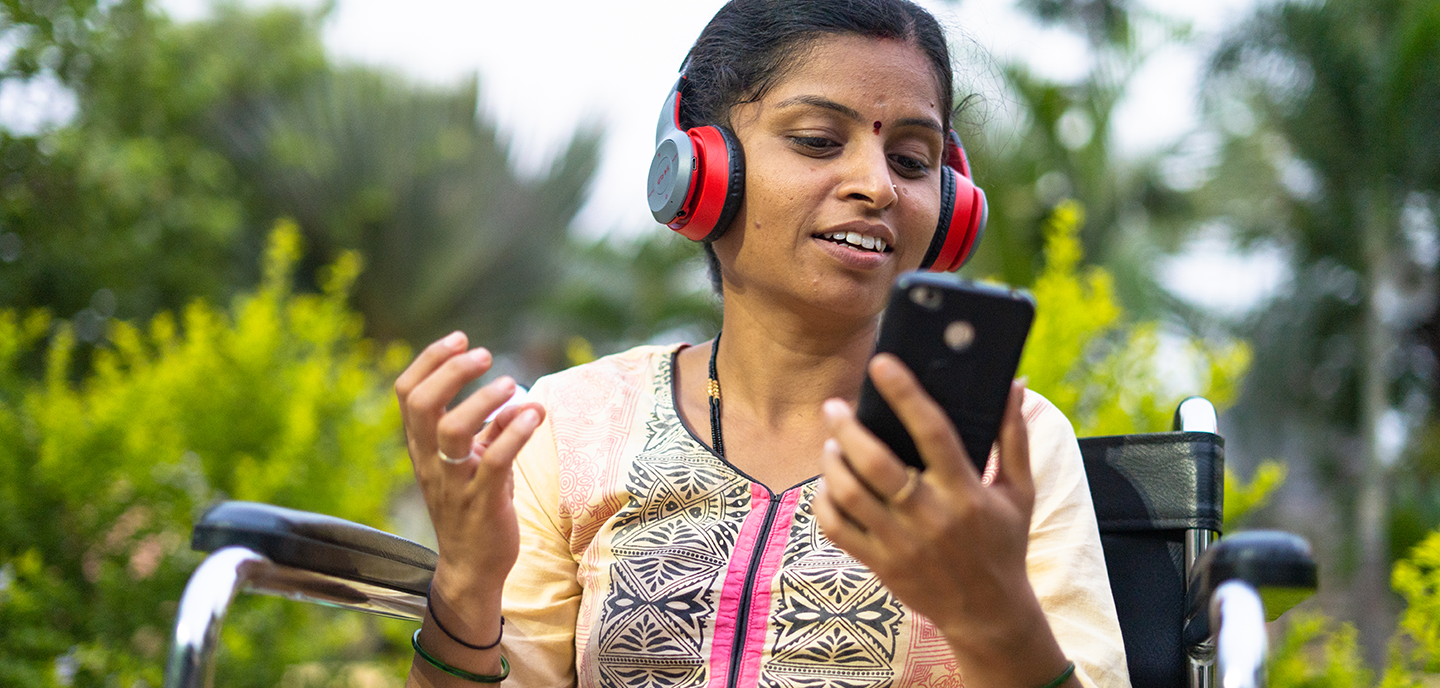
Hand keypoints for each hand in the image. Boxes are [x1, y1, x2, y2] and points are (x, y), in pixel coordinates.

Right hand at [395, 331, 545, 613]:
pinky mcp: (482, 503)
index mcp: (422, 447)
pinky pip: (493, 462)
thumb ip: (487, 429)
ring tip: (510, 383)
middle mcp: (430, 462)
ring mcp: (454, 483)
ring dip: (483, 400)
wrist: (472, 567)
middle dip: (450, 371)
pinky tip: (535, 415)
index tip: (460, 338)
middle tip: (483, 354)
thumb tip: (515, 398)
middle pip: (421, 404)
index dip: (429, 360)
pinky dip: (514, 433)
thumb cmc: (474, 506)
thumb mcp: (473, 462)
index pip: (407, 393)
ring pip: (452, 431)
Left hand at [813, 354, 1070, 686]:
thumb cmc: (1004, 543)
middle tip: (834, 406)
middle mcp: (931, 516)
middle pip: (876, 464)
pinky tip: (828, 484)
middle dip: (847, 428)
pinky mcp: (880, 564)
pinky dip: (824, 502)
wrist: (989, 614)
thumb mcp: (1020, 491)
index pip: (932, 431)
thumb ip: (1013, 437)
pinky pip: (838, 528)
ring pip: (850, 494)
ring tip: (832, 442)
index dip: (905, 394)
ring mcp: (901, 543)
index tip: (881, 364)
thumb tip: (1015, 386)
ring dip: (832, 462)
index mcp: (966, 492)